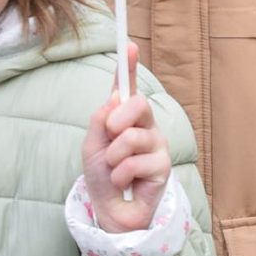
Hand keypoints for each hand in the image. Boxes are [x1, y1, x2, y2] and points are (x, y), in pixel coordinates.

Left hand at [83, 43, 169, 232]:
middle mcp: (145, 127)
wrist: (109, 209)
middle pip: (138, 104)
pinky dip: (121, 175)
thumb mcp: (92, 145)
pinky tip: (124, 184)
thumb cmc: (101, 176)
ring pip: (133, 137)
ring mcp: (156, 145)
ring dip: (113, 157)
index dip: (130, 67)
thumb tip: (115, 100)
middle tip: (109, 135)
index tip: (129, 45)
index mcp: (126, 118)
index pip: (129, 89)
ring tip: (113, 170)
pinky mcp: (163, 167)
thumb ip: (101, 121)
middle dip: (118, 118)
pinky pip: (137, 163)